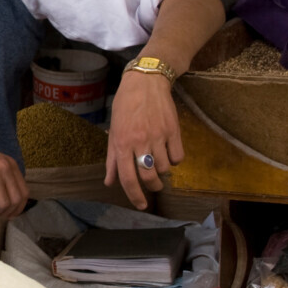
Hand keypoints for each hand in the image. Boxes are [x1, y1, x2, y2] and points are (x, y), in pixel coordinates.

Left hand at [105, 71, 182, 209]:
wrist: (146, 82)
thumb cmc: (125, 106)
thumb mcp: (113, 131)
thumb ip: (112, 159)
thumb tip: (109, 182)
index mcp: (122, 143)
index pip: (127, 178)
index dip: (134, 195)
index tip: (141, 205)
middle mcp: (139, 142)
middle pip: (149, 177)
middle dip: (152, 187)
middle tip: (154, 185)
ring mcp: (158, 136)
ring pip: (164, 168)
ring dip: (162, 170)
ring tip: (158, 160)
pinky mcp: (174, 131)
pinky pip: (178, 157)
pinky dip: (175, 159)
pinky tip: (169, 152)